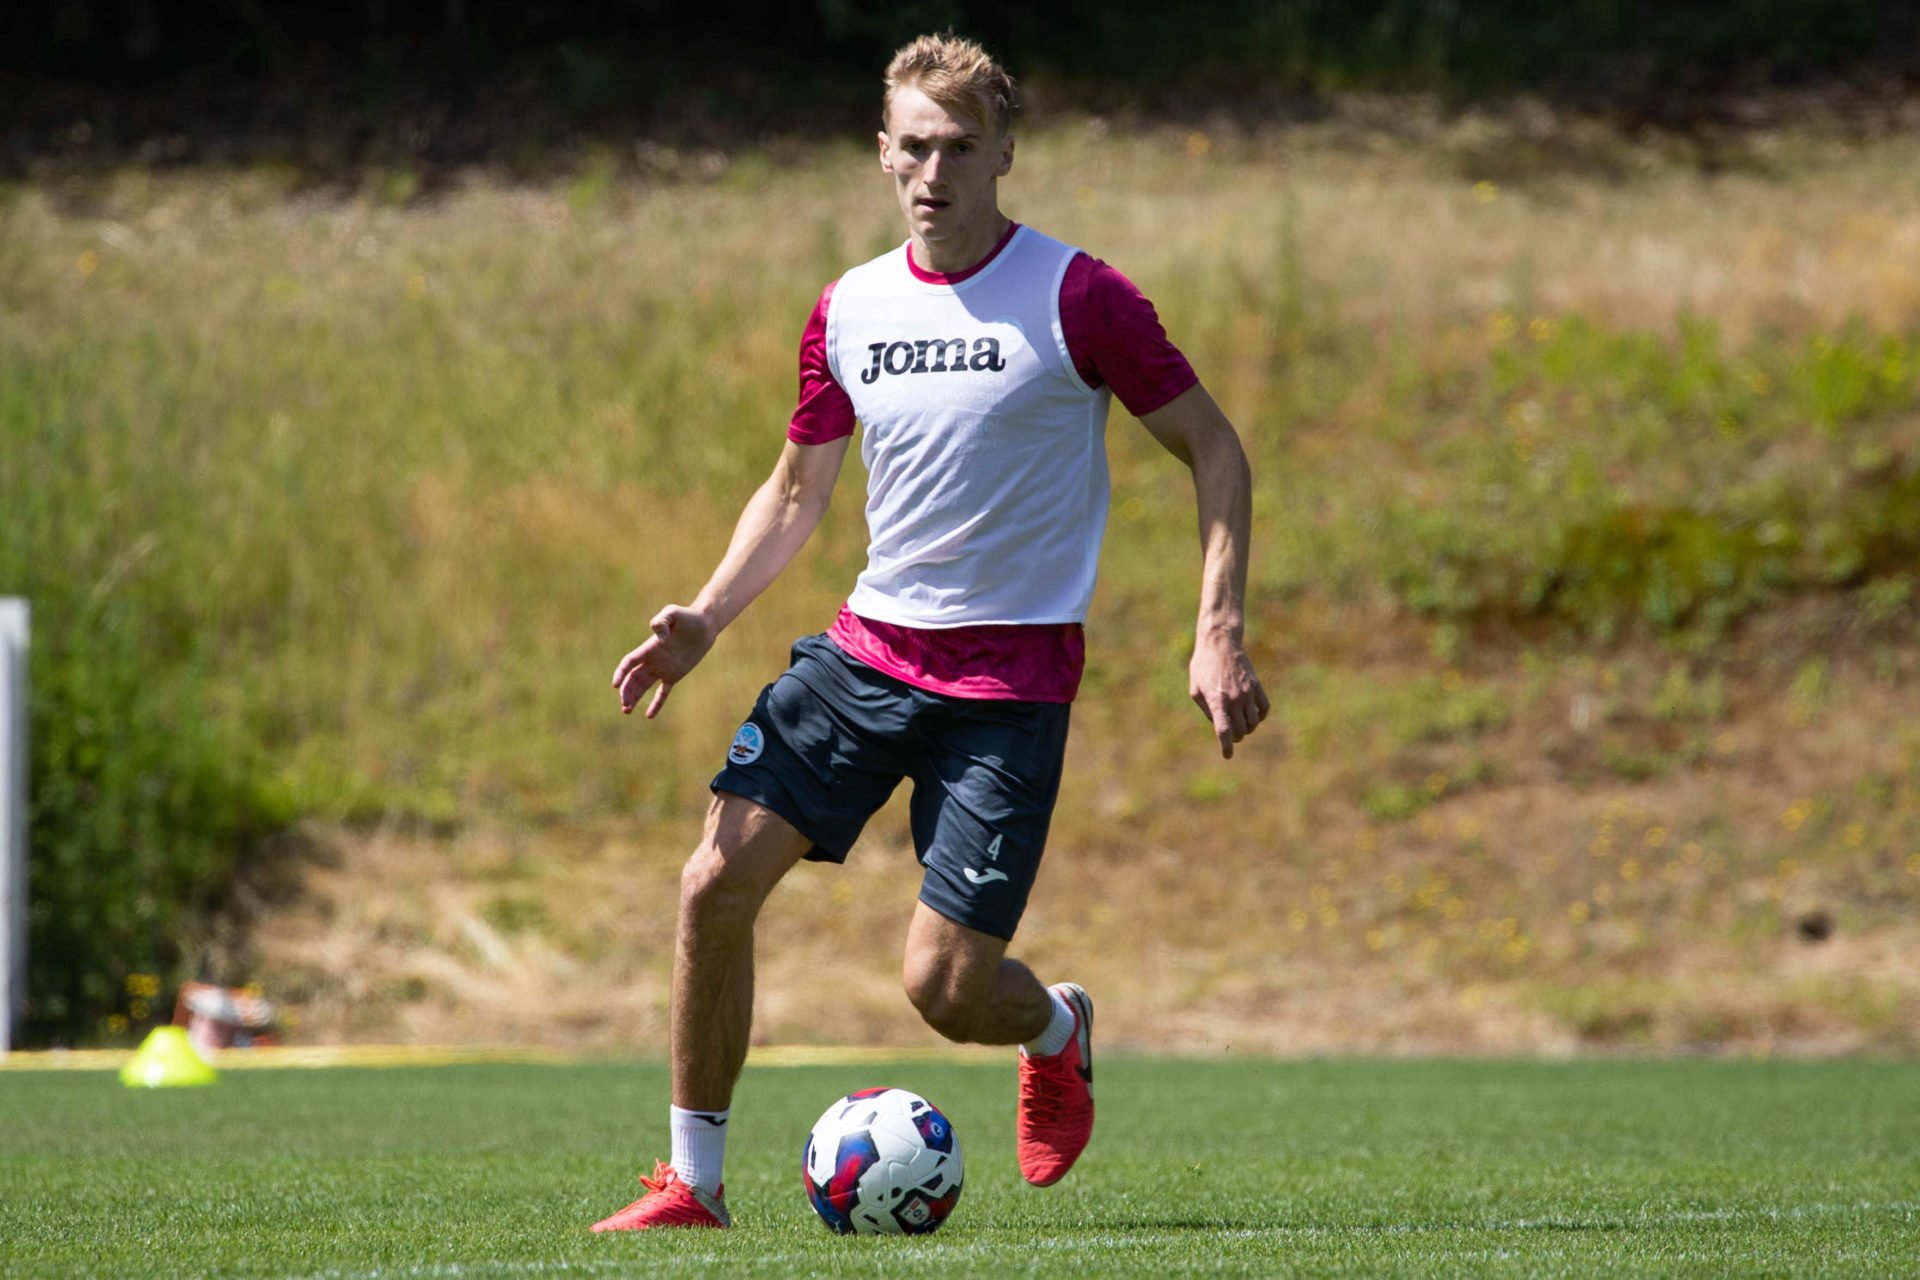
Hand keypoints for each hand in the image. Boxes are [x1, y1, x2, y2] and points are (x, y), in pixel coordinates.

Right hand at [611, 605, 716, 717]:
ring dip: (634, 698)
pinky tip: (649, 715)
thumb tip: (660, 639)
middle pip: (633, 678)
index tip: (615, 685)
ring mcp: (662, 668)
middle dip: (626, 692)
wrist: (705, 624)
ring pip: (643, 686)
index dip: (621, 673)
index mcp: (648, 647)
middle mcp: (652, 659)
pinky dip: (656, 703)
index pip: (629, 662)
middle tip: (624, 705)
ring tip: (626, 710)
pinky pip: (662, 692)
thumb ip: (661, 621)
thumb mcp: (673, 613)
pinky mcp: (674, 675)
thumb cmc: (688, 616)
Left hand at [1189, 630, 1269, 758]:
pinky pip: (1264, 709)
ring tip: (1240, 725)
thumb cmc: (1203, 666)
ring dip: (1247, 728)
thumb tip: (1219, 725)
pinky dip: (1260, 717)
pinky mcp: (1257, 686)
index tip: (1227, 755)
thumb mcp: (1195, 689)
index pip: (1224, 731)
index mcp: (1216, 701)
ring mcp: (1247, 693)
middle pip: (1240, 730)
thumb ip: (1206, 710)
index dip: (1226, 747)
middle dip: (1235, 737)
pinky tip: (1253, 715)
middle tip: (1230, 735)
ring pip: (1254, 722)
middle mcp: (1234, 699)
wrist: (1220, 643)